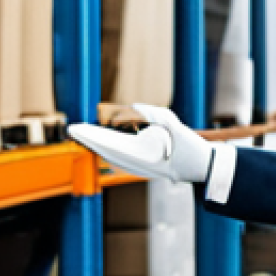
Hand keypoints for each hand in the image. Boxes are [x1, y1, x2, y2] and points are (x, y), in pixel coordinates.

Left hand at [67, 103, 212, 183]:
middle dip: (90, 140)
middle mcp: (137, 164)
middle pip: (106, 151)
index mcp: (141, 156)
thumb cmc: (190, 147)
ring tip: (84, 134)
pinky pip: (120, 158)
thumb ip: (153, 114)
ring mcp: (139, 168)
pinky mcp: (143, 167)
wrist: (202, 168)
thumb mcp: (174, 124)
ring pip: (111, 156)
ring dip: (98, 145)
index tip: (75, 129)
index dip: (90, 136)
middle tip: (73, 129)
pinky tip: (102, 143)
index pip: (108, 144)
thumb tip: (135, 106)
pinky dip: (109, 149)